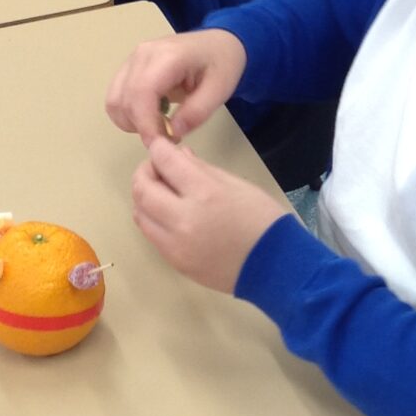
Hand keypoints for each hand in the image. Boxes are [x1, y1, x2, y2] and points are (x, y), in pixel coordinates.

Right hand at [106, 30, 247, 146]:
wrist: (217, 43)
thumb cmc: (221, 63)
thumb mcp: (220, 90)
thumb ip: (197, 112)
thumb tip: (172, 132)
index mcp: (168, 56)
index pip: (142, 92)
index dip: (145, 124)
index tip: (159, 144)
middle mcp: (142, 55)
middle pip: (124, 99)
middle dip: (141, 126)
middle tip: (167, 136)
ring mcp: (132, 59)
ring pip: (114, 101)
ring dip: (131, 122)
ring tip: (159, 125)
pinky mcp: (128, 67)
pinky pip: (116, 97)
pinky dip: (128, 114)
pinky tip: (152, 116)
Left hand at [130, 137, 288, 293]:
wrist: (275, 268)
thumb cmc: (263, 220)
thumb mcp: (237, 185)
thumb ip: (202, 169)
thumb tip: (179, 156)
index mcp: (205, 193)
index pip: (165, 161)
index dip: (158, 149)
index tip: (162, 148)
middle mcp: (183, 218)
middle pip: (142, 189)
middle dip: (145, 172)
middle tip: (158, 169)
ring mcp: (175, 244)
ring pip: (140, 214)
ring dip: (145, 198)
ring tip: (162, 193)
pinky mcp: (175, 262)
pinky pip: (152, 235)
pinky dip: (153, 219)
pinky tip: (169, 215)